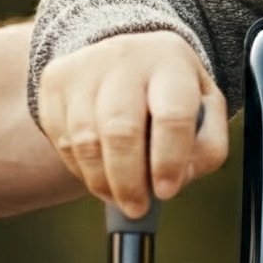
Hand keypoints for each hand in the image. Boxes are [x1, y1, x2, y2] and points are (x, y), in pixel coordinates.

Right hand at [37, 30, 227, 216]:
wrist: (127, 54)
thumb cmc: (170, 92)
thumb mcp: (206, 108)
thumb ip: (207, 147)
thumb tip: (179, 178)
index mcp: (171, 62)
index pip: (172, 116)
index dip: (169, 161)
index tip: (166, 191)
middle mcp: (125, 58)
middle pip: (121, 130)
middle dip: (128, 181)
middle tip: (136, 208)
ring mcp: (84, 68)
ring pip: (85, 140)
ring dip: (101, 180)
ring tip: (117, 195)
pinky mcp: (55, 82)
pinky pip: (63, 140)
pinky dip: (80, 168)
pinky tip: (98, 172)